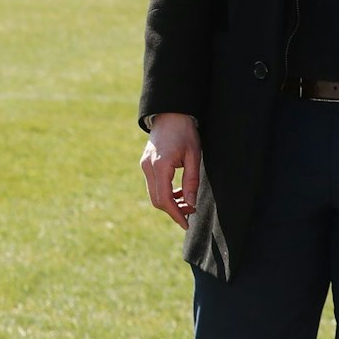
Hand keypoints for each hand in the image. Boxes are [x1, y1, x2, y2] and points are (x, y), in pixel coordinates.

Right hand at [140, 113, 200, 229]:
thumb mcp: (194, 157)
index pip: (165, 198)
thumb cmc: (185, 133)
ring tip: (187, 202)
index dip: (176, 214)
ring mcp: (144, 165)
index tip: (187, 224)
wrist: (170, 114)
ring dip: (169, 202)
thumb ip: (191, 182)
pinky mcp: (145, 164)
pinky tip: (178, 192)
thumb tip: (190, 204)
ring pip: (153, 194)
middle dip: (173, 210)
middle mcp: (148, 167)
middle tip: (191, 213)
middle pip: (156, 200)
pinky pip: (153, 185)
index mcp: (160, 166)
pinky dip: (164, 193)